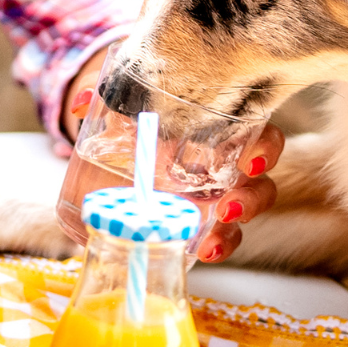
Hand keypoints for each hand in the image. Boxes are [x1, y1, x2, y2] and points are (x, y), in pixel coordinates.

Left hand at [55, 75, 283, 264]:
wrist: (117, 145)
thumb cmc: (140, 114)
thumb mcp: (127, 101)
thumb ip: (106, 95)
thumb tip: (82, 103)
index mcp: (222, 129)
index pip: (260, 135)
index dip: (265, 149)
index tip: (251, 162)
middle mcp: (227, 164)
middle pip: (260, 182)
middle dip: (252, 198)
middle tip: (227, 206)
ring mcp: (216, 196)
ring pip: (241, 215)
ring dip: (232, 231)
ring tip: (210, 241)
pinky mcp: (199, 221)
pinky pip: (218, 237)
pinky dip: (215, 246)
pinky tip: (200, 251)